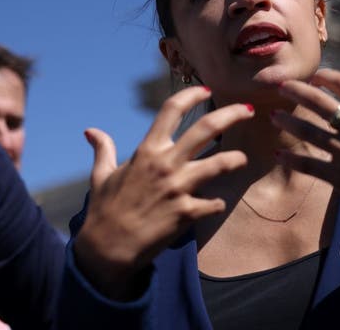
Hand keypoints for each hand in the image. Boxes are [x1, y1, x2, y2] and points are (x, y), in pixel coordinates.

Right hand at [73, 86, 252, 298]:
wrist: (108, 248)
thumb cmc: (104, 210)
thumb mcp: (100, 175)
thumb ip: (103, 150)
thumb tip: (91, 131)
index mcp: (147, 151)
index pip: (171, 110)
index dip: (191, 95)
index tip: (206, 90)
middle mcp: (165, 164)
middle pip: (207, 128)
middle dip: (232, 114)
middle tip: (249, 110)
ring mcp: (178, 188)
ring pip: (221, 164)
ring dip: (236, 159)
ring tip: (242, 159)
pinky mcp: (187, 213)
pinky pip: (214, 204)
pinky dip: (217, 204)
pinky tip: (215, 205)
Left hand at [271, 69, 339, 274]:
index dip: (327, 77)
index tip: (314, 76)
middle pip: (324, 104)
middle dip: (299, 92)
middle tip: (281, 86)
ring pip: (312, 133)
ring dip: (289, 122)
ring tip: (273, 116)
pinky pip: (310, 166)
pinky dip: (291, 160)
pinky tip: (277, 153)